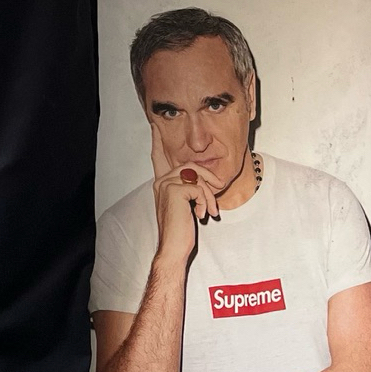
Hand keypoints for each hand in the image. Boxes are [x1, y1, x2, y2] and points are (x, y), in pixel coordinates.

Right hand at [151, 124, 220, 263]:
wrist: (174, 247)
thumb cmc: (180, 230)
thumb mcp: (185, 205)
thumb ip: (189, 189)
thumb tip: (205, 181)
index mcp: (161, 183)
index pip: (158, 156)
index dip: (157, 139)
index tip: (156, 124)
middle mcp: (161, 181)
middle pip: (191, 165)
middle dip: (208, 181)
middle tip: (215, 198)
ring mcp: (166, 184)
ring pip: (198, 176)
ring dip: (209, 195)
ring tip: (209, 210)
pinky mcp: (175, 190)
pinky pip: (200, 187)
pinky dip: (206, 202)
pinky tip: (202, 214)